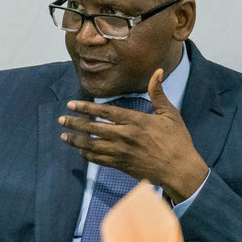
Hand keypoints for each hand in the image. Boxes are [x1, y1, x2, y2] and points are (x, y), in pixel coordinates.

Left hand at [58, 69, 208, 202]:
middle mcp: (124, 136)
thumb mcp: (170, 113)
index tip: (71, 104)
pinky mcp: (121, 166)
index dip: (86, 107)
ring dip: (76, 140)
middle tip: (61, 120)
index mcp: (135, 120)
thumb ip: (158, 93)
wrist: (180, 170)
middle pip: (93, 128)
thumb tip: (158, 71)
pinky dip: (87, 155)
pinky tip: (80, 151)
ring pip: (92, 145)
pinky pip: (99, 160)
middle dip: (75, 123)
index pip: (105, 112)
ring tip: (63, 136)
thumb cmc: (177, 141)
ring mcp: (121, 152)